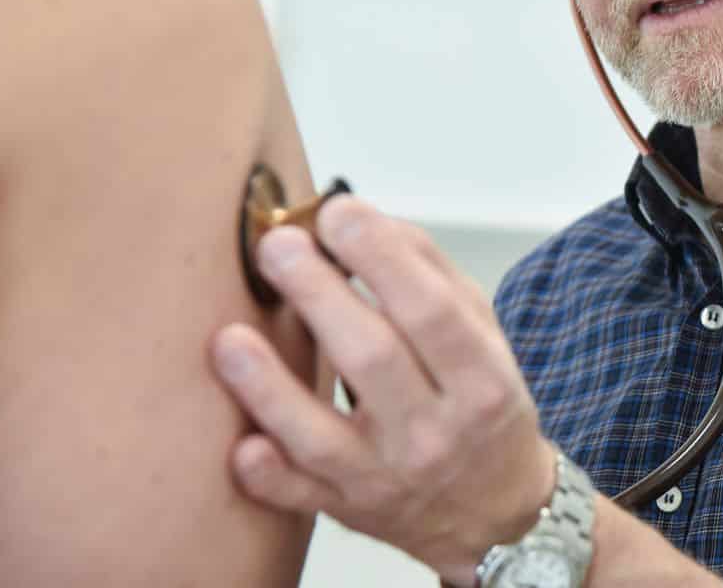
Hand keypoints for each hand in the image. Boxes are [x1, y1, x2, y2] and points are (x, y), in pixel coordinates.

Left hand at [211, 198, 556, 584]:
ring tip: (230, 336)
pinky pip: (299, 498)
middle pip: (371, 357)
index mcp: (480, 379)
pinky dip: (270, 476)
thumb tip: (366, 221)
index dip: (381, 254)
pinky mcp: (346, 510)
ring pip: (321, 434)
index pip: (430, 309)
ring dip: (270, 385)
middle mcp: (435, 431)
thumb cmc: (480, 403)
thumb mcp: (483, 334)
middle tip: (278, 245)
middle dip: (318, 294)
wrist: (492, 507)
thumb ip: (432, 275)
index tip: (337, 213)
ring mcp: (386, 477)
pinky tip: (241, 447)